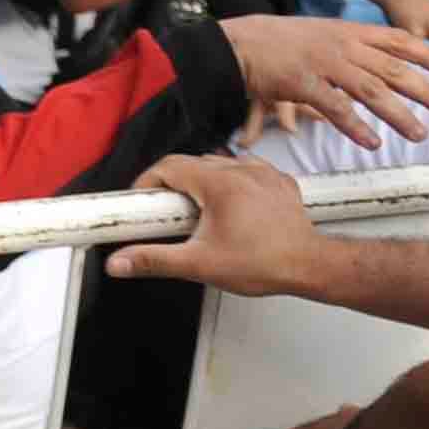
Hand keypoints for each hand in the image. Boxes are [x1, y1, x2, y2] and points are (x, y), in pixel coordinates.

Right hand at [107, 152, 332, 299]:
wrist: (309, 265)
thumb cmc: (262, 263)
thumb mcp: (199, 264)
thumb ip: (154, 260)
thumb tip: (118, 262)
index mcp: (219, 183)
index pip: (169, 166)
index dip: (146, 182)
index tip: (140, 201)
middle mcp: (242, 170)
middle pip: (192, 163)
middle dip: (171, 185)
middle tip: (165, 214)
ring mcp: (264, 173)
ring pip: (220, 164)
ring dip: (200, 182)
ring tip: (196, 212)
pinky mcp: (279, 182)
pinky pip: (246, 170)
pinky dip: (230, 182)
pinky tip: (229, 207)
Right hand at [225, 12, 428, 146]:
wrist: (239, 43)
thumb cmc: (277, 42)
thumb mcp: (319, 34)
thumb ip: (346, 45)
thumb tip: (367, 60)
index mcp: (349, 32)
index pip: (398, 40)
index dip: (426, 54)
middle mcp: (343, 46)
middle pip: (394, 69)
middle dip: (426, 90)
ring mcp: (325, 65)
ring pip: (372, 90)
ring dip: (400, 114)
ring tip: (419, 133)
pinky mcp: (304, 84)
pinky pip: (336, 108)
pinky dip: (357, 127)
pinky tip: (372, 142)